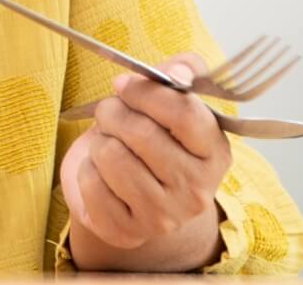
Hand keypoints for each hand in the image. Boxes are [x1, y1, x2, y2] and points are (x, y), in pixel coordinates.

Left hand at [61, 52, 231, 257]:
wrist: (135, 192)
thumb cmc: (155, 137)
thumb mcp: (173, 99)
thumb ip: (182, 71)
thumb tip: (178, 71)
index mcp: (215, 153)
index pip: (184, 113)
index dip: (145, 92)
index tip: (124, 84)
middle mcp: (196, 191)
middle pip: (141, 133)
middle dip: (114, 112)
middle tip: (110, 112)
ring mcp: (164, 216)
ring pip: (111, 155)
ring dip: (100, 140)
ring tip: (108, 142)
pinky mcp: (127, 231)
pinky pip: (91, 183)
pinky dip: (87, 169)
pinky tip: (101, 172)